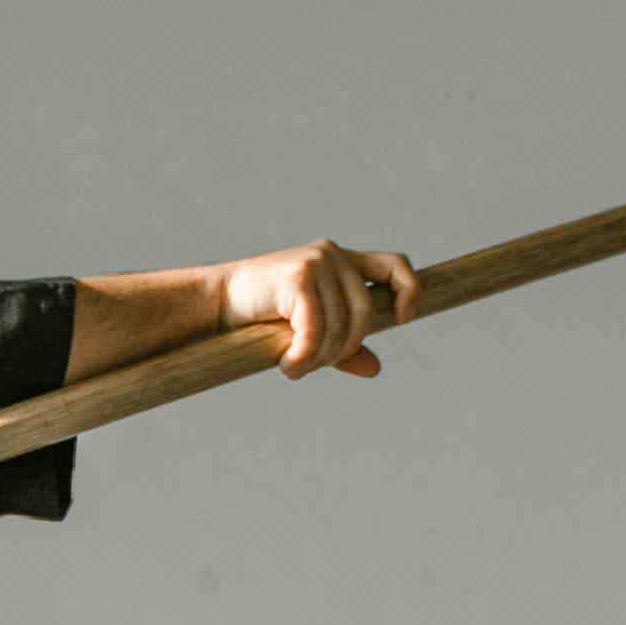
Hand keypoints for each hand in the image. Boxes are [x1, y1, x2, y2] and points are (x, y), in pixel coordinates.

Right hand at [223, 239, 420, 378]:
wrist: (216, 302)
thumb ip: (342, 345)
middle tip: (314, 363)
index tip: (403, 319)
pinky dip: (304, 355)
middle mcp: (333, 255)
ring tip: (295, 367)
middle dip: (343, 347)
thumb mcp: (309, 330)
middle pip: (364, 311)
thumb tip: (375, 368)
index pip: (393, 265)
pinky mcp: (298, 276)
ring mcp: (316, 262)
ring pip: (340, 324)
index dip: (408, 290)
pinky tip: (289, 365)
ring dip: (319, 357)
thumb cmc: (261, 316)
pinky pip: (315, 327)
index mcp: (343, 262)